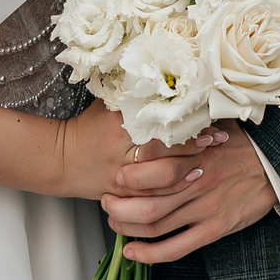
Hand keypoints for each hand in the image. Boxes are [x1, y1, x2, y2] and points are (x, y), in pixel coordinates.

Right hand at [56, 107, 217, 200]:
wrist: (62, 160)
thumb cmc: (89, 128)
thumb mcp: (108, 106)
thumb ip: (135, 96)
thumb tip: (170, 80)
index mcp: (119, 125)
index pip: (160, 122)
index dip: (186, 122)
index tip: (208, 118)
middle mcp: (122, 152)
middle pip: (166, 152)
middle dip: (195, 147)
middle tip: (218, 140)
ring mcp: (122, 177)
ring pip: (162, 179)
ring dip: (189, 170)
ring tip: (209, 161)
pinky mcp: (122, 196)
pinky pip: (152, 198)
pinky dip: (173, 192)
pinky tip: (190, 182)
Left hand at [102, 129, 276, 261]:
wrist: (277, 165)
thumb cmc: (243, 142)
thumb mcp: (214, 122)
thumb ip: (185, 125)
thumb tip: (153, 113)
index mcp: (195, 153)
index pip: (151, 166)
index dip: (126, 173)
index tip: (113, 172)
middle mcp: (196, 182)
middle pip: (146, 199)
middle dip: (117, 203)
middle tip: (104, 200)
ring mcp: (204, 208)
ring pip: (155, 224)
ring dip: (126, 226)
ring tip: (113, 221)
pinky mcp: (214, 229)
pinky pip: (176, 248)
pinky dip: (150, 254)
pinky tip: (132, 253)